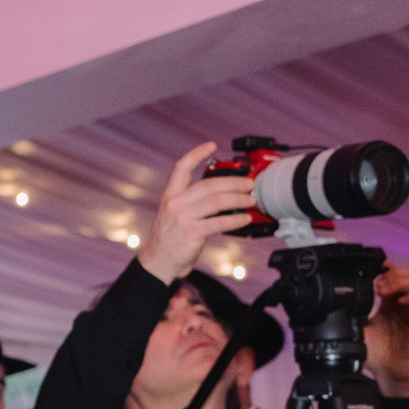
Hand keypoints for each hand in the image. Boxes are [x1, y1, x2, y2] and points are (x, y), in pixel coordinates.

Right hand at [136, 143, 256, 286]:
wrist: (157, 263)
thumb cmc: (168, 240)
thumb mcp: (173, 216)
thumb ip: (190, 204)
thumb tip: (220, 198)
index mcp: (171, 196)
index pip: (182, 168)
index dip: (197, 154)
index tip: (212, 145)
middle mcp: (176, 203)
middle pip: (209, 184)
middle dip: (233, 182)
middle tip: (249, 184)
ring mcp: (184, 217)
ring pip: (217, 201)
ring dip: (239, 199)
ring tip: (251, 200)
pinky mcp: (193, 232)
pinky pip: (220, 222)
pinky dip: (236, 219)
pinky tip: (245, 218)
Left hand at [365, 261, 408, 397]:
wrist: (392, 374)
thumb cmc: (378, 354)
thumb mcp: (360, 331)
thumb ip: (353, 315)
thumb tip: (337, 302)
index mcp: (389, 302)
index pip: (391, 276)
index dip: (384, 268)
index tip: (373, 267)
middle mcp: (404, 303)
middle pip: (406, 274)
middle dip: (391, 275)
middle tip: (378, 287)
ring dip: (400, 282)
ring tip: (386, 292)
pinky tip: (402, 302)